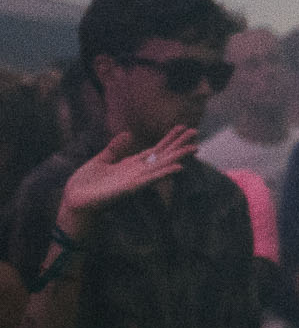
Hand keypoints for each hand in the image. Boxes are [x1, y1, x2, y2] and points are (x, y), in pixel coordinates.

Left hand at [54, 127, 198, 233]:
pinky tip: (178, 167)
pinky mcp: (130, 188)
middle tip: (195, 132)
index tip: (182, 127)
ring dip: (177, 157)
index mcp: (131, 164)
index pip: (154, 150)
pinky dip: (165, 172)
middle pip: (162, 155)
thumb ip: (114, 148)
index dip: (168, 139)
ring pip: (161, 166)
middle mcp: (138, 171)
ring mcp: (136, 180)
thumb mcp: (100, 160)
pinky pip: (150, 179)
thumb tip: (128, 133)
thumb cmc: (86, 183)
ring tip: (194, 148)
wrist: (75, 200)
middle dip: (178, 144)